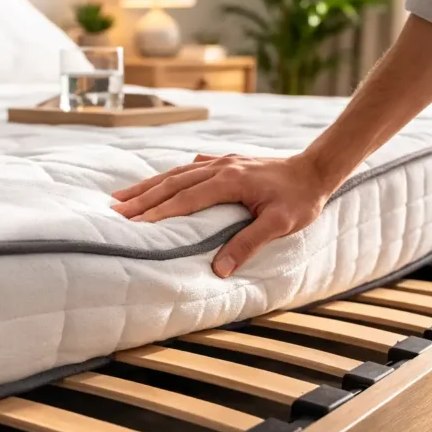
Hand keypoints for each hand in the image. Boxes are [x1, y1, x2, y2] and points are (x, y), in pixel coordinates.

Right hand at [111, 153, 333, 277]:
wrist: (317, 169)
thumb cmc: (301, 199)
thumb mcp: (279, 225)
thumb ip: (247, 245)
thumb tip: (219, 270)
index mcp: (228, 180)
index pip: (185, 198)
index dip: (158, 211)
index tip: (134, 222)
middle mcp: (219, 167)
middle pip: (172, 182)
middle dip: (142, 197)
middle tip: (114, 210)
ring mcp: (221, 161)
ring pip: (177, 173)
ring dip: (149, 185)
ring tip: (123, 195)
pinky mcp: (226, 162)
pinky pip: (190, 168)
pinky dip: (170, 176)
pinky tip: (163, 182)